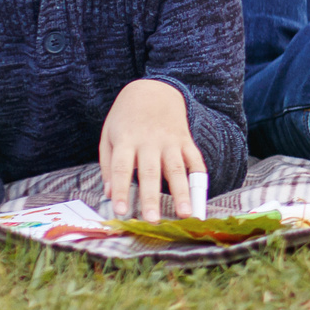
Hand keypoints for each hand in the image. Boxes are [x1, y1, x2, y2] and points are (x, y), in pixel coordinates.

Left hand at [99, 79, 205, 219]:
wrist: (154, 89)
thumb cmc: (126, 117)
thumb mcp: (109, 135)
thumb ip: (108, 165)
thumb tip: (109, 194)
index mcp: (126, 139)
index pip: (122, 167)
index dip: (121, 189)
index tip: (121, 211)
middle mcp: (149, 141)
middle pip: (150, 172)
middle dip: (152, 198)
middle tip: (153, 220)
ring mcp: (170, 140)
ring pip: (177, 169)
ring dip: (182, 193)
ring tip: (186, 214)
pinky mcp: (186, 140)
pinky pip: (195, 160)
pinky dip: (199, 178)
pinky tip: (201, 197)